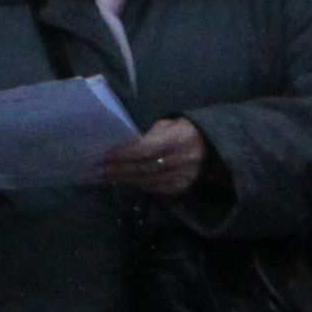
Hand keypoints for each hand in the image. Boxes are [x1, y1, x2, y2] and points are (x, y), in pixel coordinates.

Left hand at [95, 116, 210, 198]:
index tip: (106, 154)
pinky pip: (154, 188)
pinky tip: (123, 181)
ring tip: (105, 175)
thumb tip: (126, 142)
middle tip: (98, 168)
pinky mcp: (180, 188)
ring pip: (146, 180)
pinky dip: (136, 184)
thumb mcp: (172, 124)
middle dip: (119, 168)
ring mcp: (182, 177)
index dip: (125, 153)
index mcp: (179, 138)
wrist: (213, 149)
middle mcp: (182, 160)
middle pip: (143, 167)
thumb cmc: (187, 131)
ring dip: (124, 178)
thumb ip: (151, 133)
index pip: (146, 149)